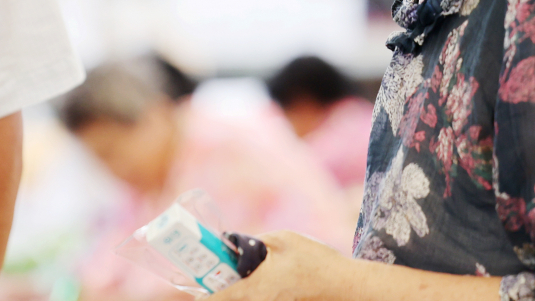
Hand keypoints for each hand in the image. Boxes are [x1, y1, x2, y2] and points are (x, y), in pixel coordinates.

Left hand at [211, 231, 355, 300]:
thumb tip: (234, 245)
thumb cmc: (314, 261)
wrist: (343, 285)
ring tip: (231, 270)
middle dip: (217, 286)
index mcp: (255, 287)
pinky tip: (255, 274)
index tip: (191, 282)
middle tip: (210, 268)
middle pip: (228, 298)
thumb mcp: (281, 239)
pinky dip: (248, 288)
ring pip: (242, 298)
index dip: (201, 292)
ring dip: (234, 287)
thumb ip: (253, 243)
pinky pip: (255, 296)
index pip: (217, 298)